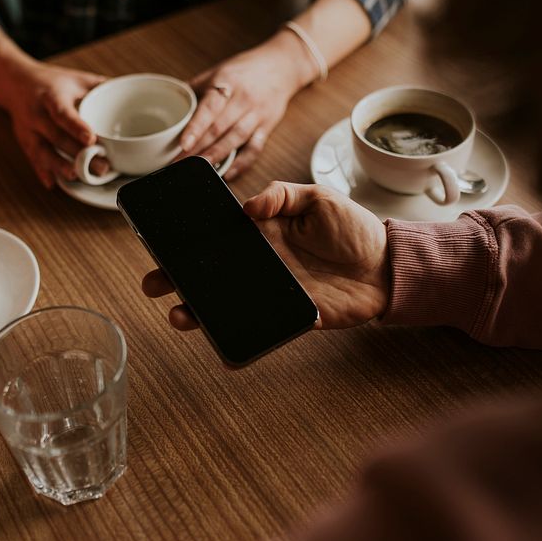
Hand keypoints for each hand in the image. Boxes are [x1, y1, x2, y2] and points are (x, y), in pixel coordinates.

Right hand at [1, 61, 106, 187]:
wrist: (15, 82)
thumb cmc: (51, 82)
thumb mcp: (76, 78)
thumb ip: (101, 86)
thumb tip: (130, 92)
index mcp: (52, 96)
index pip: (63, 113)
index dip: (76, 126)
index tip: (90, 139)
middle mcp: (37, 114)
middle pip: (57, 137)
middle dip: (78, 154)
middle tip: (102, 167)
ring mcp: (28, 129)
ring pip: (42, 151)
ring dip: (59, 166)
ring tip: (76, 176)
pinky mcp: (24, 141)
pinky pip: (32, 159)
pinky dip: (42, 172)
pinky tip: (52, 183)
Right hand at [142, 182, 389, 330]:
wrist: (388, 266)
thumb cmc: (354, 228)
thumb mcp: (318, 197)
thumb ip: (283, 195)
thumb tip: (248, 207)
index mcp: (263, 233)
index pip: (218, 237)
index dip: (189, 240)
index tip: (161, 242)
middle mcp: (261, 263)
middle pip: (210, 273)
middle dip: (177, 279)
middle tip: (153, 282)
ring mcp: (272, 291)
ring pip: (226, 304)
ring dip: (198, 312)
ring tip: (180, 315)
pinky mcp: (289, 316)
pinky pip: (258, 329)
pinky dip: (238, 340)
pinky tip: (220, 345)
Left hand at [178, 39, 309, 179]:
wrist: (281, 66)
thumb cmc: (245, 70)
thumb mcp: (218, 71)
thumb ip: (196, 88)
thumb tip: (171, 104)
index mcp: (227, 83)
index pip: (209, 108)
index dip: (195, 127)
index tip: (183, 144)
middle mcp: (243, 99)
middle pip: (219, 128)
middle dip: (197, 149)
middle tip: (178, 164)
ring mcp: (257, 114)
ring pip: (235, 140)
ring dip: (215, 157)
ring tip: (198, 170)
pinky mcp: (267, 127)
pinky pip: (254, 149)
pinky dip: (241, 163)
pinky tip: (227, 173)